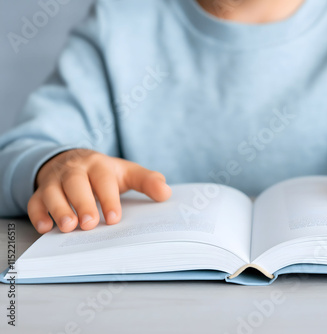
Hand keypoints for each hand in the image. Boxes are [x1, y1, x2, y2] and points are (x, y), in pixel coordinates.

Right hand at [29, 149, 170, 233]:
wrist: (70, 161)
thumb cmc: (103, 173)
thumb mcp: (126, 173)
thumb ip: (147, 181)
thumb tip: (166, 193)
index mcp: (99, 165)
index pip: (103, 180)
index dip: (109, 198)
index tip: (114, 219)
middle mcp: (74, 170)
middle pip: (76, 183)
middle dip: (82, 203)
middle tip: (89, 224)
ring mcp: (54, 180)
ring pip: (51, 191)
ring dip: (59, 209)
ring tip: (68, 228)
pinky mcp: (39, 191)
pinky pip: (34, 201)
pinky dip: (37, 214)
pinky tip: (45, 228)